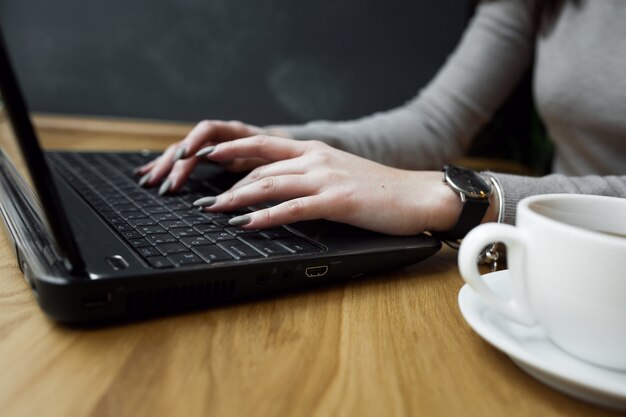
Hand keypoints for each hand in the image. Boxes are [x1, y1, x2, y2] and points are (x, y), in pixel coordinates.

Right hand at [134, 120, 288, 193]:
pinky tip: (147, 174)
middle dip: (173, 164)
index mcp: (237, 131)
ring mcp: (211, 145)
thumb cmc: (285, 157)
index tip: (185, 158)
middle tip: (162, 184)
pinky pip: (183, 159)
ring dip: (164, 166)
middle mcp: (220, 136)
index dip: (195, 142)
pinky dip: (166, 166)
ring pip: (182, 152)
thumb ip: (259, 168)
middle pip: (189, 144)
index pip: (208, 130)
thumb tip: (243, 185)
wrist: (291, 151)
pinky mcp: (207, 156)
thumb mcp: (276, 162)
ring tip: (147, 181)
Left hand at [194, 134, 464, 235]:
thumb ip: (313, 177)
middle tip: (200, 196)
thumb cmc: (382, 190)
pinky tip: (246, 225)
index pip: (264, 146)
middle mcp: (316, 159)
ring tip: (212, 210)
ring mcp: (325, 178)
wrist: (419, 195)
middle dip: (226, 182)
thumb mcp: (341, 174)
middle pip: (259, 167)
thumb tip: (286, 189)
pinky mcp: (336, 200)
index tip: (206, 157)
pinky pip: (292, 208)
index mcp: (315, 152)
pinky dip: (265, 217)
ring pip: (270, 185)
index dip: (233, 151)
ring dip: (237, 199)